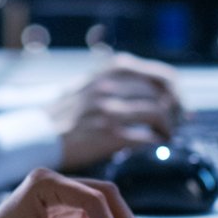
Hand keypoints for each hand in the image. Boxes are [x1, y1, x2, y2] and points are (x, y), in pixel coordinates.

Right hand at [46, 53, 183, 170]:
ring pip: (158, 113)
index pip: (161, 75)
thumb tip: (154, 89)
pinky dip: (156, 142)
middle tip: (177, 123)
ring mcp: (109, 109)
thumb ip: (118, 81)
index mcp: (110, 71)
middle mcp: (110, 86)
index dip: (176, 91)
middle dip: (176, 111)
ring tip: (165, 136)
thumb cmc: (65, 113)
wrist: (38, 134)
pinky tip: (153, 146)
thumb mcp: (90, 84)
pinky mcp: (107, 134)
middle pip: (163, 94)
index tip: (179, 105)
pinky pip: (145, 137)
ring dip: (168, 127)